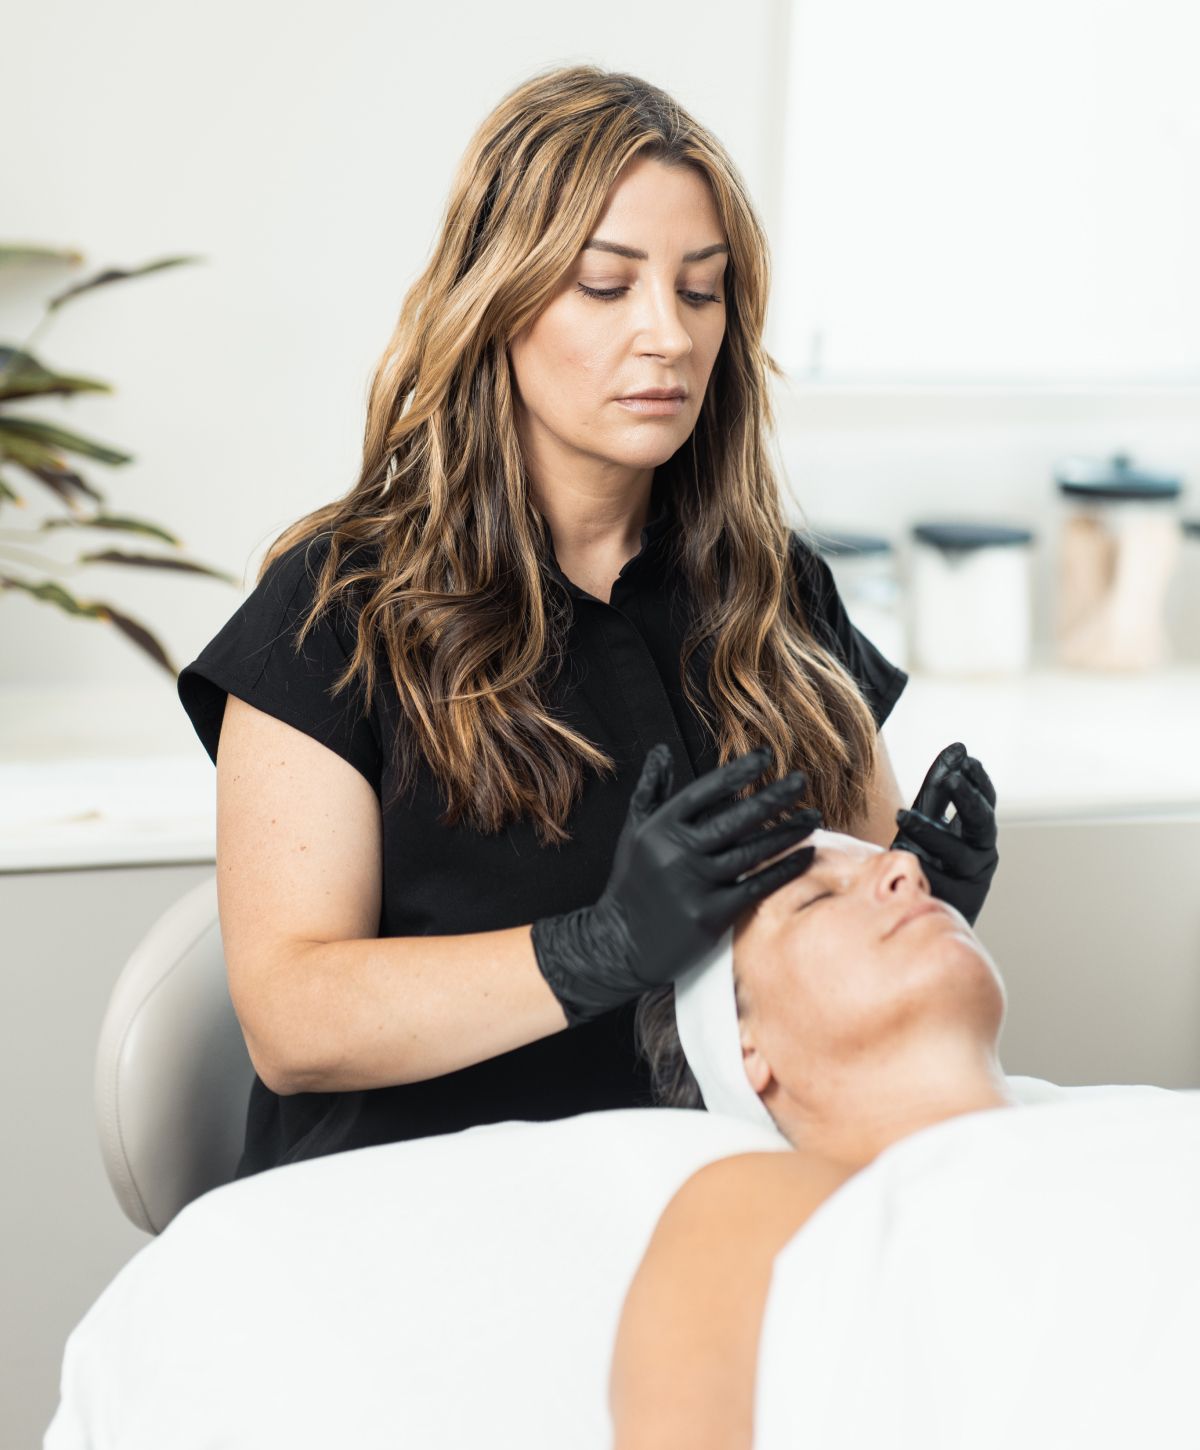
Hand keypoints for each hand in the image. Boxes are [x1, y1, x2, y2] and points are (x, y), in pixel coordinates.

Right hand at [532, 742, 821, 1026]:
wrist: (619, 943)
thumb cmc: (633, 882)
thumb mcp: (634, 832)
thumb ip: (652, 790)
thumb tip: (662, 751)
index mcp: (659, 829)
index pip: (704, 792)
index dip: (735, 772)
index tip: (765, 756)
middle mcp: (675, 853)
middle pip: (733, 820)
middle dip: (771, 798)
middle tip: (801, 780)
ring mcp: (693, 885)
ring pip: (750, 853)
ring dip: (785, 833)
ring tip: (812, 817)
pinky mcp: (709, 916)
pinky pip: (755, 887)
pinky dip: (783, 870)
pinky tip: (805, 855)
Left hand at [890, 742, 998, 926]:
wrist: (920, 914)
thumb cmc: (925, 859)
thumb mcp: (929, 820)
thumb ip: (938, 790)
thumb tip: (957, 748)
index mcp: (977, 833)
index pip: (985, 801)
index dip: (978, 780)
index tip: (966, 758)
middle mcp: (981, 854)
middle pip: (982, 824)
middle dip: (966, 800)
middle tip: (950, 778)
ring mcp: (971, 880)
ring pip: (956, 853)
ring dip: (929, 831)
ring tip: (901, 814)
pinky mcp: (954, 903)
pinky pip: (933, 878)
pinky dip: (917, 865)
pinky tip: (898, 853)